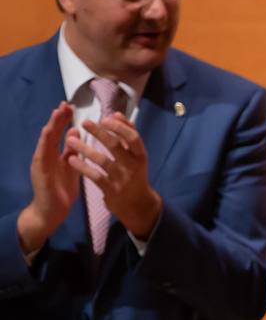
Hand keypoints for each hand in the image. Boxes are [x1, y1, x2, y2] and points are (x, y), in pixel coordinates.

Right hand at [16, 103, 79, 254]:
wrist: (51, 211)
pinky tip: (47, 133)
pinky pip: (41, 155)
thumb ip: (72, 150)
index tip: (71, 106)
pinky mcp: (39, 171)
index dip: (64, 120)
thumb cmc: (61, 189)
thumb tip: (75, 130)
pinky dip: (44, 143)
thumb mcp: (70, 166)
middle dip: (58, 118)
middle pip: (52, 133)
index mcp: (55, 154)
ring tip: (57, 113)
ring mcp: (41, 162)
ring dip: (51, 126)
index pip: (59, 133)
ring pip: (45, 141)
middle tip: (65, 104)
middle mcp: (46, 155)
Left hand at [67, 114, 160, 238]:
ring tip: (70, 139)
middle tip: (84, 123)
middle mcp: (133, 167)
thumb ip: (128, 136)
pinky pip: (94, 176)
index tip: (104, 118)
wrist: (137, 205)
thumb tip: (117, 114)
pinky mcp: (111, 190)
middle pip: (115, 146)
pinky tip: (71, 159)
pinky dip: (82, 167)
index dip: (119, 127)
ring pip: (102, 160)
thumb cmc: (134, 174)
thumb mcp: (136, 156)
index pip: (133, 137)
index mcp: (140, 156)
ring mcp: (122, 179)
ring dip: (84, 148)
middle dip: (99, 132)